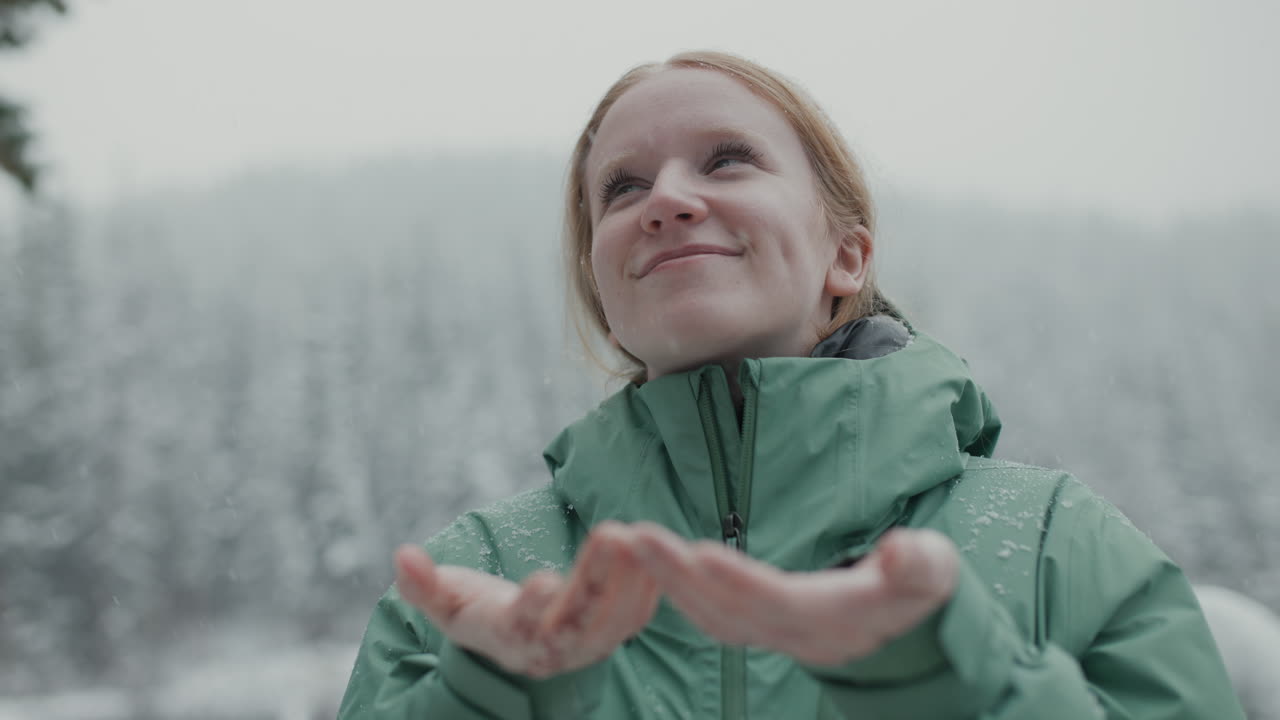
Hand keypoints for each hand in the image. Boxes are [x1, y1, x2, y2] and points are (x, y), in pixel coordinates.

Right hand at [394, 521, 659, 677]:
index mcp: (509, 638)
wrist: (507, 640)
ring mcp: (584, 646)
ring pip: (615, 621)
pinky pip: (635, 618)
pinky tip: (653, 552)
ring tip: (637, 535)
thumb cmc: (473, 612)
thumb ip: (422, 584)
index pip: (522, 627)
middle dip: (598, 579)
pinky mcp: (609, 635)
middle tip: (612, 535)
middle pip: (579, 622)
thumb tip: (402, 555)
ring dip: (630, 579)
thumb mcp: (442, 600)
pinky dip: (647, 588)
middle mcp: (550, 649)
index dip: (532, 607)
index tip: (542, 579)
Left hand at [626, 523, 957, 665]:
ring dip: (669, 582)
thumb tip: (903, 552)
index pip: (777, 602)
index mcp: (834, 618)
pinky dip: (678, 592)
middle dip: (681, 576)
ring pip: (711, 616)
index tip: (699, 553)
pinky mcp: (759, 625)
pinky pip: (710, 615)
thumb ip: (921, 565)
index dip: (739, 581)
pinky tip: (653, 565)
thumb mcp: (932, 573)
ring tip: (635, 543)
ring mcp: (774, 634)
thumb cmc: (916, 586)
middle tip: (640, 538)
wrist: (907, 626)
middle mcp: (796, 633)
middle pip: (729, 610)